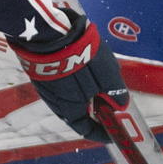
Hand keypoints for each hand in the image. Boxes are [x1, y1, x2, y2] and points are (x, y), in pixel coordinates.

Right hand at [9, 10, 128, 140]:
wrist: (48, 31)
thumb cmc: (80, 57)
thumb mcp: (107, 75)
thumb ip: (115, 92)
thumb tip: (121, 105)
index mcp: (70, 108)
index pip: (85, 129)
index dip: (100, 132)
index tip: (112, 132)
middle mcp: (54, 102)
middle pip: (76, 113)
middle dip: (92, 110)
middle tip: (108, 102)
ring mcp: (45, 86)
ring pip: (67, 97)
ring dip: (83, 95)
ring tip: (97, 82)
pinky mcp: (40, 70)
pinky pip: (60, 83)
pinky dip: (73, 82)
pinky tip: (82, 68)